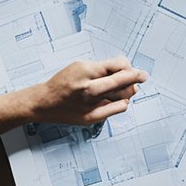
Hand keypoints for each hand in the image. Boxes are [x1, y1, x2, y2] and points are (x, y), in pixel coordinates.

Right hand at [22, 57, 146, 124]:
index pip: (118, 67)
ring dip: (128, 90)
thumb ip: (104, 68)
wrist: (44, 103)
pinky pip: (118, 108)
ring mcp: (90, 105)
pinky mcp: (92, 118)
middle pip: (123, 82)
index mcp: (85, 71)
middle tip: (141, 77)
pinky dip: (121, 102)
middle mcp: (88, 89)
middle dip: (135, 78)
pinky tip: (116, 98)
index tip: (140, 72)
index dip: (132, 68)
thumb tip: (129, 72)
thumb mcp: (81, 66)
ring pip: (124, 96)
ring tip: (123, 87)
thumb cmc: (64, 82)